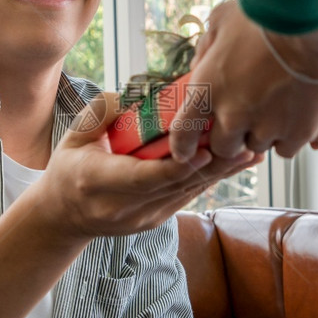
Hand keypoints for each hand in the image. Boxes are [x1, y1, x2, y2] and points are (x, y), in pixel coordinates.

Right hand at [37, 92, 262, 238]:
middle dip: (213, 165)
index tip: (206, 151)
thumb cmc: (69, 167)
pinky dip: (210, 177)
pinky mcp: (156, 219)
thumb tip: (134, 98)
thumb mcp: (73, 135)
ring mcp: (143, 217)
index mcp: (98, 182)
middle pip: (176, 185)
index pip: (144, 178)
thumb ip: (101, 113)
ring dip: (221, 172)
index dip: (179, 167)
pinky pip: (187, 195)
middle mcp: (123, 206)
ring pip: (188, 192)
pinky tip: (236, 162)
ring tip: (252, 151)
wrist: (64, 216)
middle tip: (245, 143)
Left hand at [169, 0, 317, 159]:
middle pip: (222, 147)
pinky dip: (287, 138)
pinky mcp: (298, 132)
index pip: (184, 134)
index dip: (183, 148)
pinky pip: (285, 149)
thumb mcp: (222, 20)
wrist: (312, 21)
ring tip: (275, 106)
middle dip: (230, 136)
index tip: (186, 152)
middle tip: (244, 118)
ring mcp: (266, 127)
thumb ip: (206, 48)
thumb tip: (199, 64)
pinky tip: (293, 116)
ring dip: (260, 134)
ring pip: (256, 147)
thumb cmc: (266, 14)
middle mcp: (232, 115)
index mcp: (207, 90)